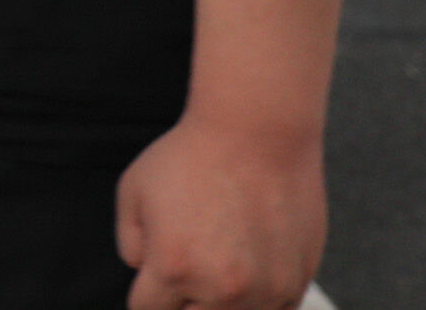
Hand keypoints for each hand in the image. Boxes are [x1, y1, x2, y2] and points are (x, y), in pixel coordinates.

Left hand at [115, 110, 320, 308]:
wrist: (257, 133)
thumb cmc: (192, 156)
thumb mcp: (134, 191)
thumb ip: (131, 243)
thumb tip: (145, 271)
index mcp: (172, 268)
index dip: (147, 295)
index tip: (154, 281)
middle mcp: (220, 289)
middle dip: (182, 301)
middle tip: (191, 263)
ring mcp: (263, 291)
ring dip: (222, 303)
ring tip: (222, 261)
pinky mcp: (295, 283)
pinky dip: (259, 301)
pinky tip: (251, 270)